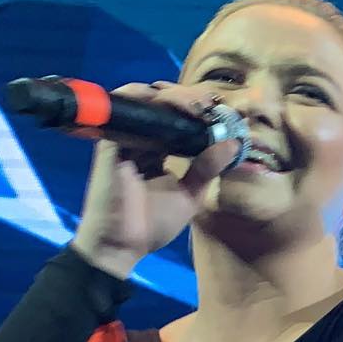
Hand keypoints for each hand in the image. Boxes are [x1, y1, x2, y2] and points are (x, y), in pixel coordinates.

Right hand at [68, 81, 247, 276]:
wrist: (120, 246)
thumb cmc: (150, 224)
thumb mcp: (189, 195)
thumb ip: (207, 168)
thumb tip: (232, 144)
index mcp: (157, 150)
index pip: (176, 118)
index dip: (197, 110)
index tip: (223, 113)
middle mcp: (139, 139)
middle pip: (162, 103)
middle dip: (188, 97)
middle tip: (212, 106)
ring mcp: (123, 138)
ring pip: (144, 99)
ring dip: (171, 95)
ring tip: (196, 105)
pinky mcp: (109, 141)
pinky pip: (122, 109)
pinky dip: (144, 99)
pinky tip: (171, 104)